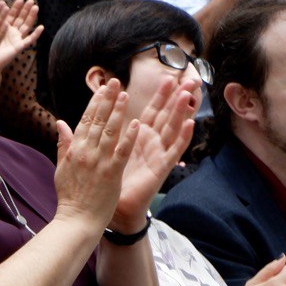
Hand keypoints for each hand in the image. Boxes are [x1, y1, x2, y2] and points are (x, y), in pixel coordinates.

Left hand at [0, 0, 41, 73]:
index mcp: (5, 28)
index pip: (12, 15)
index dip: (16, 8)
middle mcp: (12, 33)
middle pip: (21, 19)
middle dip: (25, 10)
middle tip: (30, 0)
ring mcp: (17, 39)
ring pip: (26, 26)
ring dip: (32, 17)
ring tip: (36, 7)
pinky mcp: (19, 47)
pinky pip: (29, 40)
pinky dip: (36, 34)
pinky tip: (41, 27)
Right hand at [53, 80, 138, 232]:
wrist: (76, 220)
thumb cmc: (70, 197)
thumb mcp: (61, 168)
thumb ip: (63, 144)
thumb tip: (60, 123)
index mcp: (74, 150)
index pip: (85, 120)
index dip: (95, 103)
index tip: (103, 89)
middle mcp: (85, 152)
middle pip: (97, 120)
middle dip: (107, 100)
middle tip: (116, 82)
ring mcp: (98, 162)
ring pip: (109, 131)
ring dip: (118, 112)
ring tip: (126, 95)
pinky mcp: (111, 174)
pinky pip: (121, 152)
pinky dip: (128, 137)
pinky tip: (136, 123)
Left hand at [112, 78, 196, 230]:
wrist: (115, 208)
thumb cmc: (112, 180)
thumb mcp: (105, 150)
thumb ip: (101, 131)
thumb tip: (93, 113)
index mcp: (139, 137)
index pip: (152, 111)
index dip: (160, 95)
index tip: (169, 77)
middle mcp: (152, 143)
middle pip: (167, 116)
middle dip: (177, 98)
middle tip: (190, 79)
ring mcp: (158, 154)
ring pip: (172, 128)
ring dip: (181, 111)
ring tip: (189, 94)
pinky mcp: (161, 168)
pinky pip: (174, 150)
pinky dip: (183, 137)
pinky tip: (191, 123)